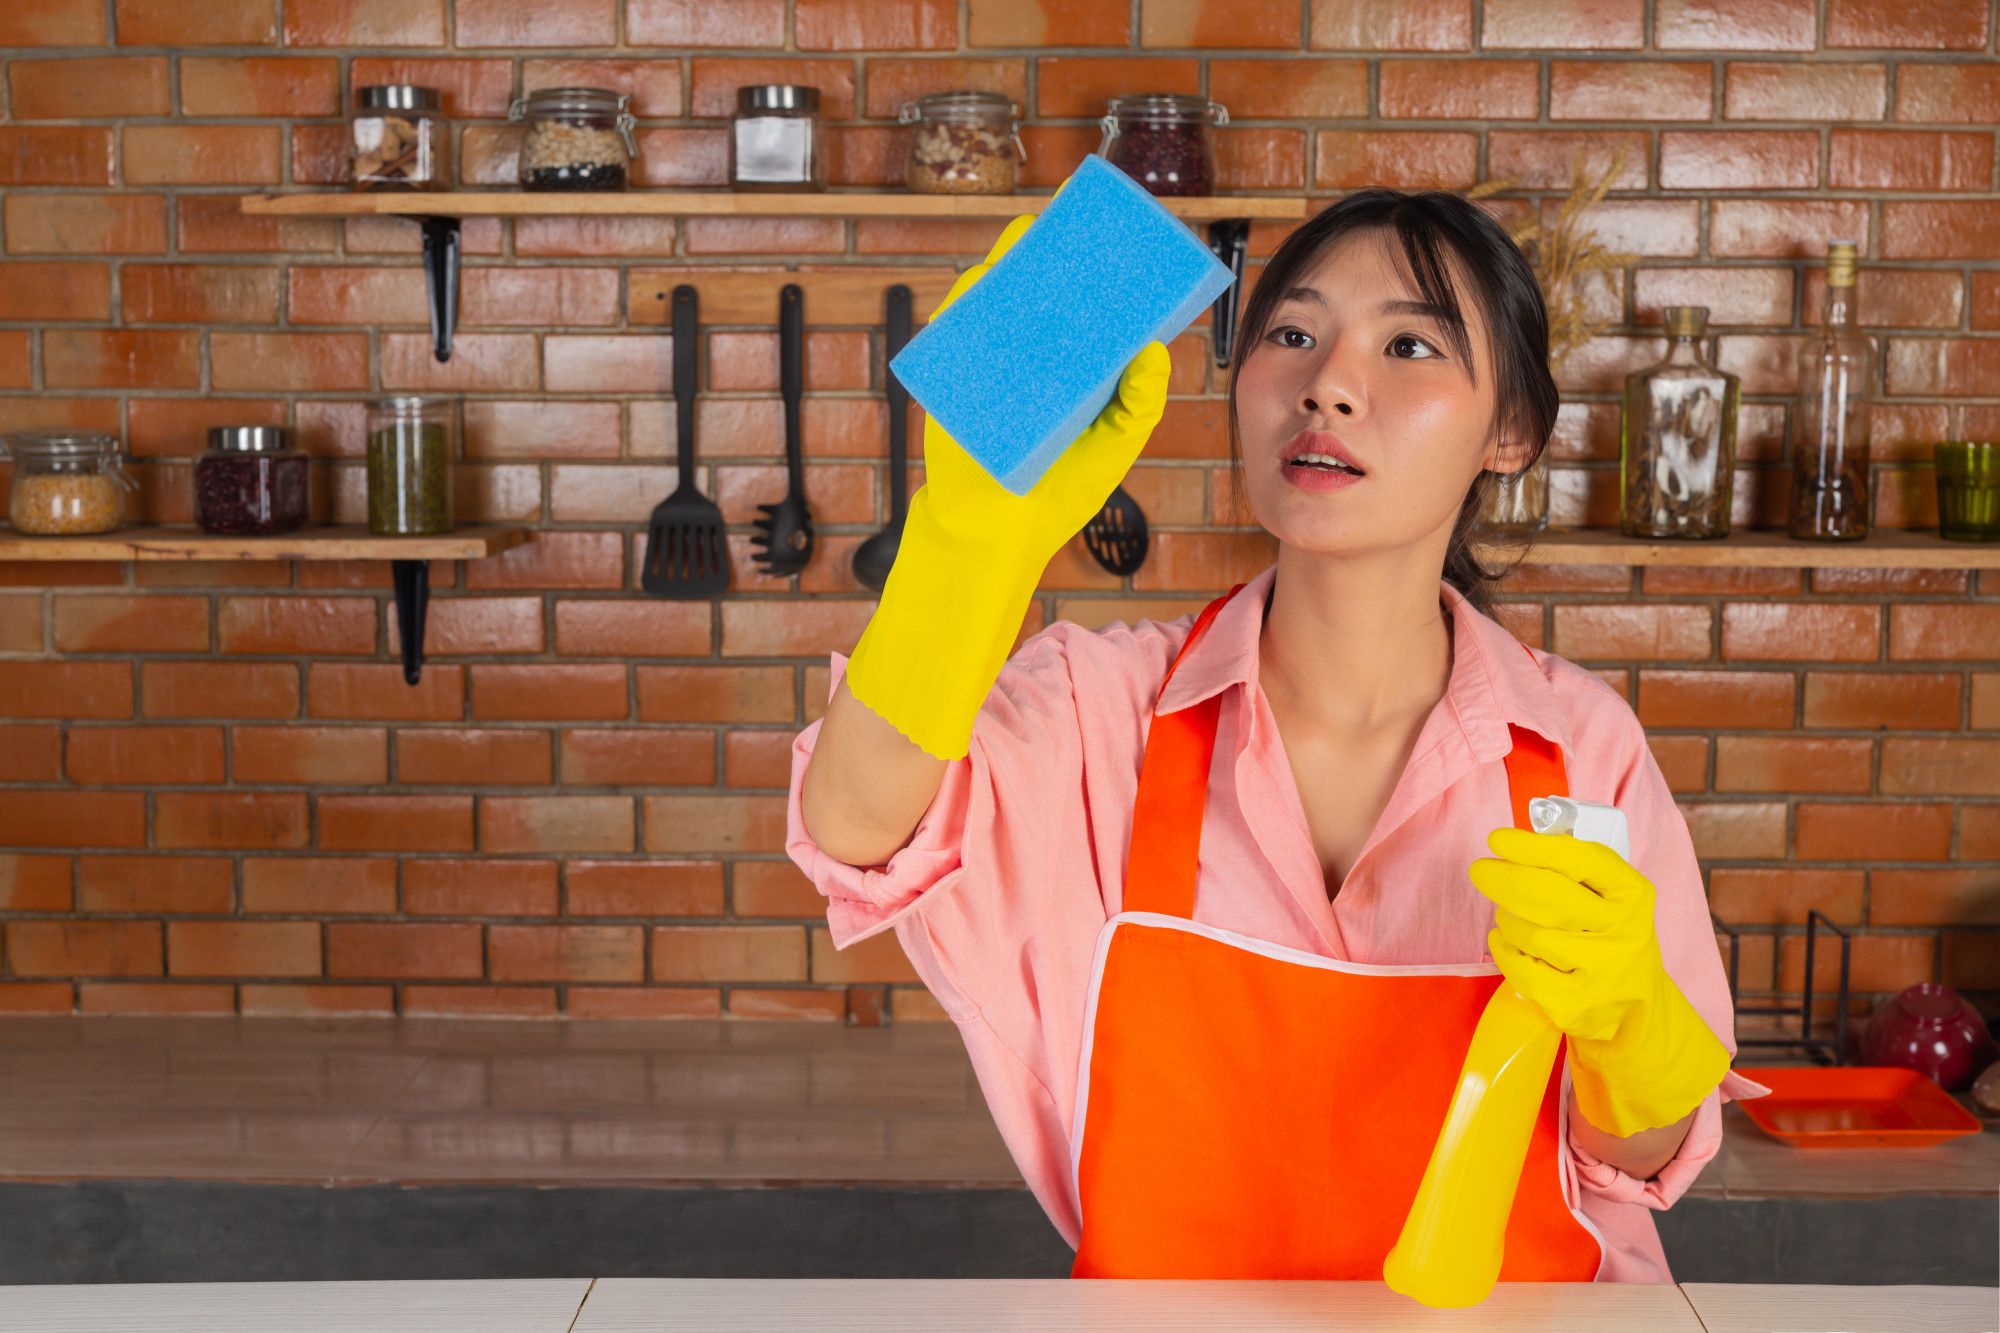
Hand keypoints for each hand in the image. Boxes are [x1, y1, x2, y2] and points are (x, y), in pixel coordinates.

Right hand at [915, 212, 1170, 561]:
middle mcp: (1030, 353)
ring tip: (1029, 239)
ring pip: (992, 297)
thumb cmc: (1061, 490)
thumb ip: (1139, 402)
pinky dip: (965, 301)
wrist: (999, 530)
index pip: (1082, 303)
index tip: (1111, 226)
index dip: (1093, 265)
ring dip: (1006, 263)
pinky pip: (954, 328)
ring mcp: (990, 360)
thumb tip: (1155, 348)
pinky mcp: (955, 376)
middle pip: (1035, 287)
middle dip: (1048, 247)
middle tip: (1069, 215)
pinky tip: (984, 281)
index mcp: (1071, 364)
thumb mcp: (1114, 443)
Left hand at [1468, 826, 1730, 1137]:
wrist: (1634, 1007)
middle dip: (1504, 878)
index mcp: (1633, 894)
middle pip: (1549, 895)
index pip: (1580, 860)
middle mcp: (1623, 931)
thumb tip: (1516, 845)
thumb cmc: (1607, 936)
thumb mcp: (1612, 899)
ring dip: (1507, 918)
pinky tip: (1503, 940)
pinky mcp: (1577, 1004)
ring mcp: (1602, 971)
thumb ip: (1576, 871)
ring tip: (1508, 914)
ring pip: (1531, 932)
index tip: (1498, 839)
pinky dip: (1503, 949)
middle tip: (1480, 871)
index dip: (1532, 847)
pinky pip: (1521, 968)